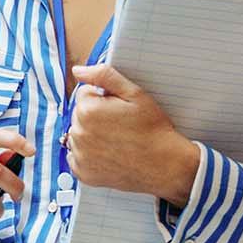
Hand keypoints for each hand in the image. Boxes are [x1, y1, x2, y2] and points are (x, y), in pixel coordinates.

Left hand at [66, 64, 200, 204]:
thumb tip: (78, 70)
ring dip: (91, 135)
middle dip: (96, 116)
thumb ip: (104, 76)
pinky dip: (89, 155)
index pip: (85, 94)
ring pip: (78, 135)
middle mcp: (78, 133)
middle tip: (120, 127)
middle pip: (79, 115)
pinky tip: (109, 154)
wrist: (164, 165)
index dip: (104, 99)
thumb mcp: (135, 94)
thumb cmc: (153, 129)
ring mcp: (79, 155)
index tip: (119, 110)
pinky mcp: (83, 173)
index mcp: (87, 110)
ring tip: (116, 141)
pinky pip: (78, 157)